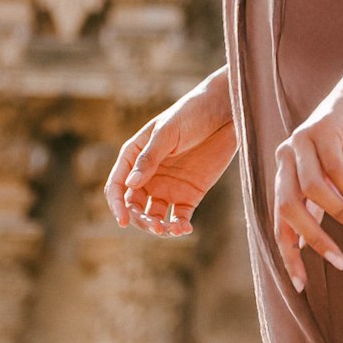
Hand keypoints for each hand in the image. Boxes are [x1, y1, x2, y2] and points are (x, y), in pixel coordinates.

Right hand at [105, 70, 236, 234]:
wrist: (225, 112)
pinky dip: (179, 227)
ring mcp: (168, 186)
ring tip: (170, 229)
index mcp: (136, 156)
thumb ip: (150, 158)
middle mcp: (148, 175)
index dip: (117, 205)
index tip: (123, 221)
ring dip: (159, 228)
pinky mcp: (190, 194)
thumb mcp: (168, 132)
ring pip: (155, 216)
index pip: (118, 186)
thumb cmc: (191, 113)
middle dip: (140, 220)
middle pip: (134, 206)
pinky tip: (185, 229)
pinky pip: (179, 217)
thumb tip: (130, 184)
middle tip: (155, 226)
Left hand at [274, 71, 342, 292]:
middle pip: (288, 209)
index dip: (288, 254)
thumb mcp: (340, 184)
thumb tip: (324, 249)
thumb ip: (329, 210)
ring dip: (341, 216)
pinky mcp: (322, 127)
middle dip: (314, 240)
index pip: (279, 221)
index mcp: (286, 174)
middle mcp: (286, 157)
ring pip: (312, 190)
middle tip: (341, 262)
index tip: (301, 286)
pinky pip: (334, 169)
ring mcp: (301, 140)